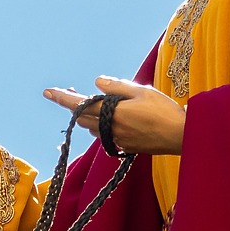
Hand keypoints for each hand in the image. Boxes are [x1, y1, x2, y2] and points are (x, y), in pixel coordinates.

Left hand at [43, 76, 184, 155]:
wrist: (182, 136)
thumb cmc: (164, 111)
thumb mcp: (141, 91)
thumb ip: (116, 87)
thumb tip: (97, 82)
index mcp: (112, 113)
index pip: (80, 105)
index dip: (62, 98)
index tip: (47, 91)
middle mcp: (111, 129)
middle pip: (83, 119)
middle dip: (75, 106)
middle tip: (72, 92)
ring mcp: (118, 141)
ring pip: (94, 129)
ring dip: (90, 117)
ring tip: (96, 104)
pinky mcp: (127, 148)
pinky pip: (108, 137)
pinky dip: (105, 127)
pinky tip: (115, 120)